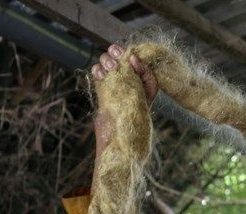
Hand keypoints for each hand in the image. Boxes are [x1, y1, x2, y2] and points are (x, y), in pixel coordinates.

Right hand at [91, 44, 159, 161]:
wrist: (122, 129)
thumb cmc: (139, 111)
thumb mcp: (149, 91)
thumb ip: (146, 74)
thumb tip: (133, 58)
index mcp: (138, 73)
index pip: (131, 54)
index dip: (128, 52)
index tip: (129, 58)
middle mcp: (124, 73)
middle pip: (115, 52)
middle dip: (115, 52)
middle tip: (117, 61)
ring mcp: (111, 79)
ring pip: (104, 59)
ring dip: (106, 60)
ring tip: (111, 69)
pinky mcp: (101, 86)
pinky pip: (96, 71)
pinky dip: (97, 70)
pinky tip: (101, 75)